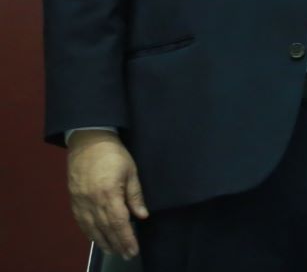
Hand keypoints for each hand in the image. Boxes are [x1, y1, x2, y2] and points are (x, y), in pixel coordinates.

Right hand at [67, 131, 146, 258]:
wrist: (88, 142)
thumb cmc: (114, 154)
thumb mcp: (131, 172)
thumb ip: (135, 196)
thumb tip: (142, 216)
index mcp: (108, 194)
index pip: (118, 223)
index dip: (126, 238)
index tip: (133, 250)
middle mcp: (92, 202)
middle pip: (105, 229)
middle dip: (117, 243)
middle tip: (126, 254)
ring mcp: (80, 202)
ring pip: (91, 228)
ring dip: (102, 241)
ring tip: (113, 250)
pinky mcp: (74, 200)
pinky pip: (81, 222)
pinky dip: (89, 232)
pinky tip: (96, 238)